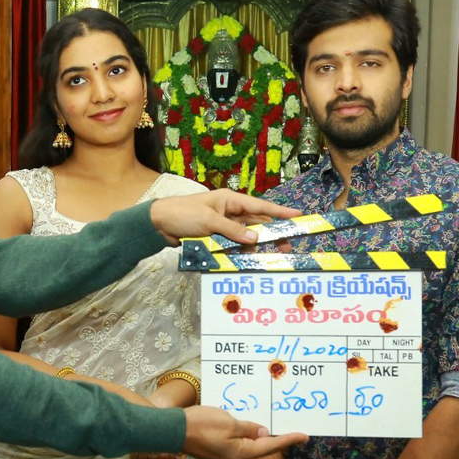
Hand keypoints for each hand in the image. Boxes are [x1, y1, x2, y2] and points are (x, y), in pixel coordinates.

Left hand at [149, 190, 300, 245]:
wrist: (158, 223)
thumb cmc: (183, 214)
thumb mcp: (209, 222)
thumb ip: (232, 231)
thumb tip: (256, 239)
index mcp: (230, 201)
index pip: (260, 207)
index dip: (280, 212)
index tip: (299, 216)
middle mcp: (230, 211)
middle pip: (257, 223)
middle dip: (273, 234)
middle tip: (288, 246)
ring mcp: (223, 225)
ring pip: (246, 235)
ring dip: (256, 245)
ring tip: (271, 256)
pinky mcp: (215, 237)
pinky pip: (233, 244)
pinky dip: (240, 250)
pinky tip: (248, 258)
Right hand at [181, 406, 306, 458]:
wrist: (170, 431)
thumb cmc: (200, 424)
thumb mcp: (229, 422)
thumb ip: (248, 428)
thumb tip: (263, 433)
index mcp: (241, 453)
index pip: (270, 445)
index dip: (288, 439)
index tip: (304, 436)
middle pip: (258, 447)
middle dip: (271, 436)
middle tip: (285, 425)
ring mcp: (223, 458)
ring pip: (245, 444)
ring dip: (254, 434)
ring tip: (263, 421)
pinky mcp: (214, 452)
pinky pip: (234, 443)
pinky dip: (240, 434)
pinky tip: (241, 424)